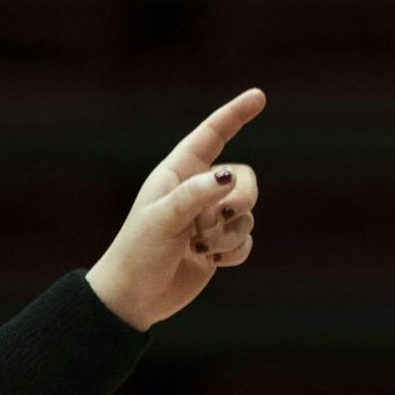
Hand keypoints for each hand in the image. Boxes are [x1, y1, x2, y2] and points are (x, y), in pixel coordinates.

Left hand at [85, 89, 264, 331]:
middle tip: (215, 220)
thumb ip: (196, 195)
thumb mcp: (163, 219)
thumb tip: (229, 177)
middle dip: (241, 200)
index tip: (259, 96)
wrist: (134, 298)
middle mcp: (198, 191)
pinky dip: (234, 253)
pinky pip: (248, 240)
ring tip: (201, 248)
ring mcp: (211, 218)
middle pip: (244, 179)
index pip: (212, 135)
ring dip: (229, 234)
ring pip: (248, 213)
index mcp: (179, 173)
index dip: (235, 114)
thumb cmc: (138, 252)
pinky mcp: (221, 245)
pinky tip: (210, 262)